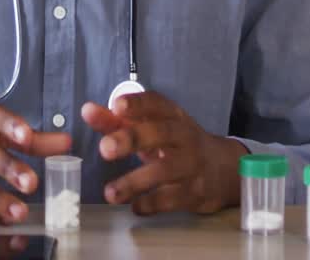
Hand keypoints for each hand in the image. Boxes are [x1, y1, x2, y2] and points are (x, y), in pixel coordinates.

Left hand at [81, 92, 246, 215]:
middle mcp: (184, 136)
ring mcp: (191, 165)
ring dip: (135, 182)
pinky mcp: (195, 191)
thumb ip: (118, 121)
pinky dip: (151, 204)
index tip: (116, 106)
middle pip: (160, 134)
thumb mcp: (152, 128)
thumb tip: (87, 111)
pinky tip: (135, 207)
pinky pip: (171, 199)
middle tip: (105, 148)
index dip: (137, 104)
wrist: (222, 168)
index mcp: (172, 116)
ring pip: (165, 171)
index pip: (155, 103)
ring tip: (109, 193)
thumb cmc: (177, 143)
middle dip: (132, 139)